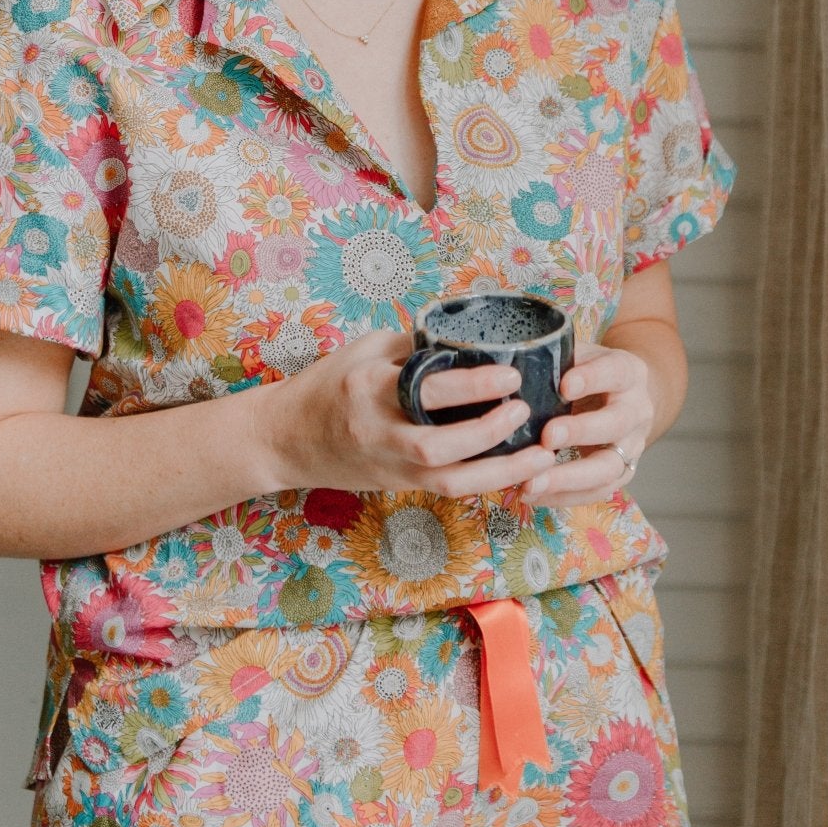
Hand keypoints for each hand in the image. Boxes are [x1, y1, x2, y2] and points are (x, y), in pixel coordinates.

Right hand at [260, 326, 558, 500]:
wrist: (284, 439)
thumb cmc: (329, 384)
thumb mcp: (366, 351)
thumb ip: (416, 348)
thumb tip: (472, 337)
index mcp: (369, 387)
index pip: (427, 388)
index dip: (474, 384)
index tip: (511, 373)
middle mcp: (378, 431)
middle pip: (439, 445)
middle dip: (490, 432)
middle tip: (526, 410)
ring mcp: (388, 465)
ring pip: (450, 481)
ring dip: (501, 471)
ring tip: (542, 455)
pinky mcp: (397, 485)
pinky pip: (448, 488)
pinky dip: (487, 482)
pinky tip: (519, 470)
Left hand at [522, 340, 655, 507]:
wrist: (627, 395)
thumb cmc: (590, 371)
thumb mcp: (581, 355)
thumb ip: (556, 358)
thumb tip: (509, 364)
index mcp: (628, 372)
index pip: (614, 372)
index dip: (591, 379)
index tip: (564, 385)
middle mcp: (637, 410)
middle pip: (615, 424)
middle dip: (580, 432)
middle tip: (547, 437)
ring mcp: (633, 446)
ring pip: (608, 468)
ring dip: (569, 478)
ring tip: (531, 483)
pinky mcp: (622, 473)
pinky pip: (597, 492)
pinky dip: (564, 497)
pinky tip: (533, 495)